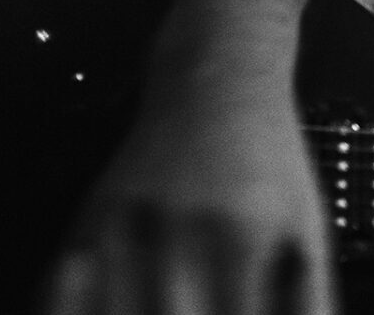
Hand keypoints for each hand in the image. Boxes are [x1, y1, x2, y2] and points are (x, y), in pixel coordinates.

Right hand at [40, 86, 335, 314]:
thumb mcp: (307, 229)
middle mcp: (179, 236)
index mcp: (242, 241)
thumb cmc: (270, 163)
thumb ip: (310, 302)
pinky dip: (77, 310)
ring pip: (112, 312)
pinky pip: (62, 296)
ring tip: (162, 312)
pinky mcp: (89, 225)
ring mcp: (126, 229)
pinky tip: (97, 311)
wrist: (217, 81)